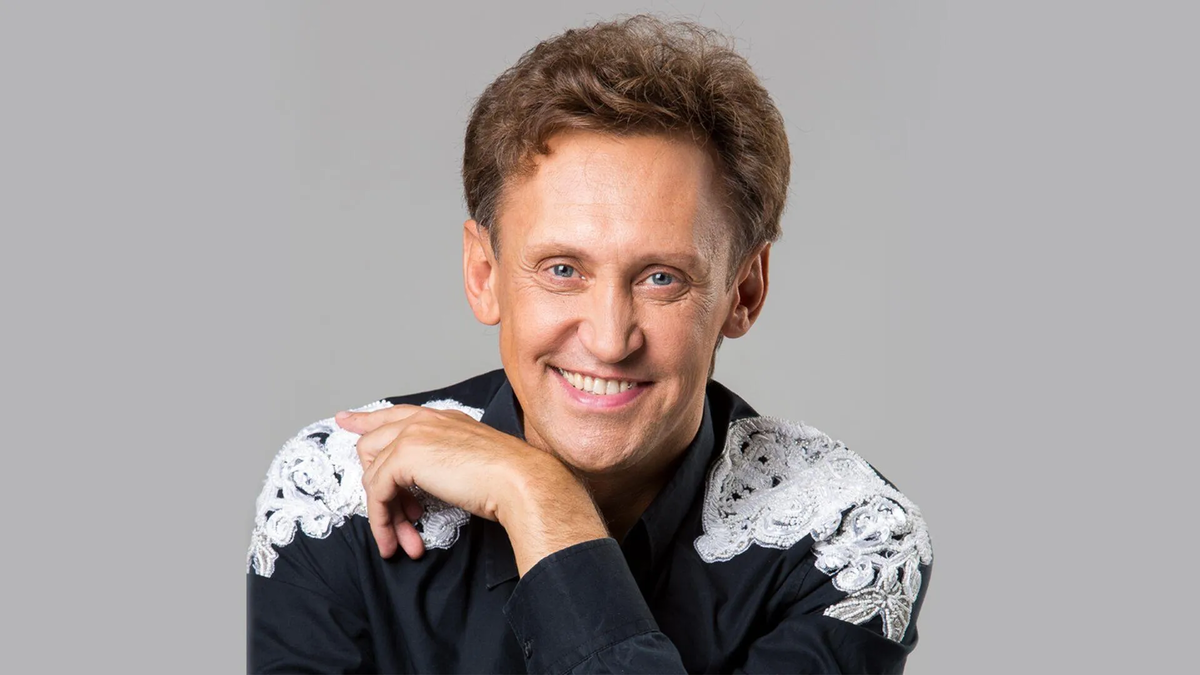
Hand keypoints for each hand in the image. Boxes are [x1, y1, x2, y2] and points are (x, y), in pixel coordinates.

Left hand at [335, 405, 608, 572]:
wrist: (521, 482)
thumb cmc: (509, 480)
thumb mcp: (470, 463)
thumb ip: (444, 462)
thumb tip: (423, 481)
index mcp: (444, 418)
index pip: (395, 414)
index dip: (367, 420)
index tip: (346, 421)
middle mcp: (425, 421)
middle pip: (374, 446)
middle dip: (380, 490)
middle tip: (400, 523)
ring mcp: (413, 435)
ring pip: (373, 473)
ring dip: (384, 514)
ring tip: (402, 541)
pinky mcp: (405, 456)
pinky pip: (376, 493)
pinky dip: (382, 521)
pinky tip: (397, 540)